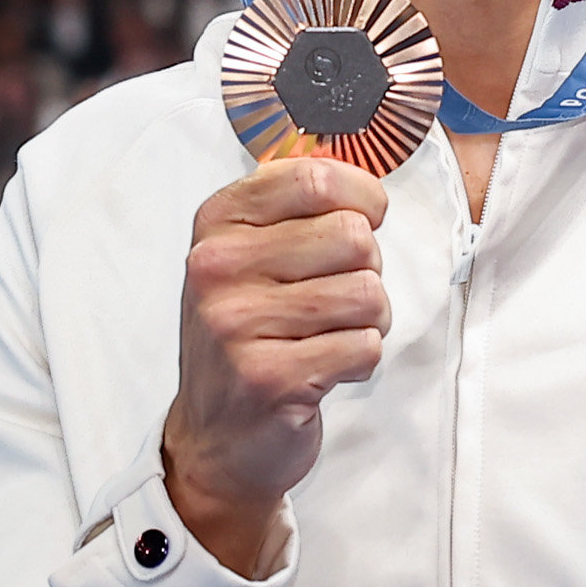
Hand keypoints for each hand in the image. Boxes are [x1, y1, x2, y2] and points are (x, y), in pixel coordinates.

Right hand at [162, 158, 389, 575]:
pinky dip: (362, 359)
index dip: (363, 197)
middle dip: (367, 270)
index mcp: (217, 222)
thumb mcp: (254, 253)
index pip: (316, 177)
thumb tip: (360, 148)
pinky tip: (326, 368)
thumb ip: (300, 201)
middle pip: (354, 236)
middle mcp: (216, 267)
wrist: (217, 437)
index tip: (365, 218)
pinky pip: (365, 346)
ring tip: (331, 335)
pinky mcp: (267, 378)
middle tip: (335, 298)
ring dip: (369, 320)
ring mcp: (235, 324)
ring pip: (367, 293)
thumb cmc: (252, 331)